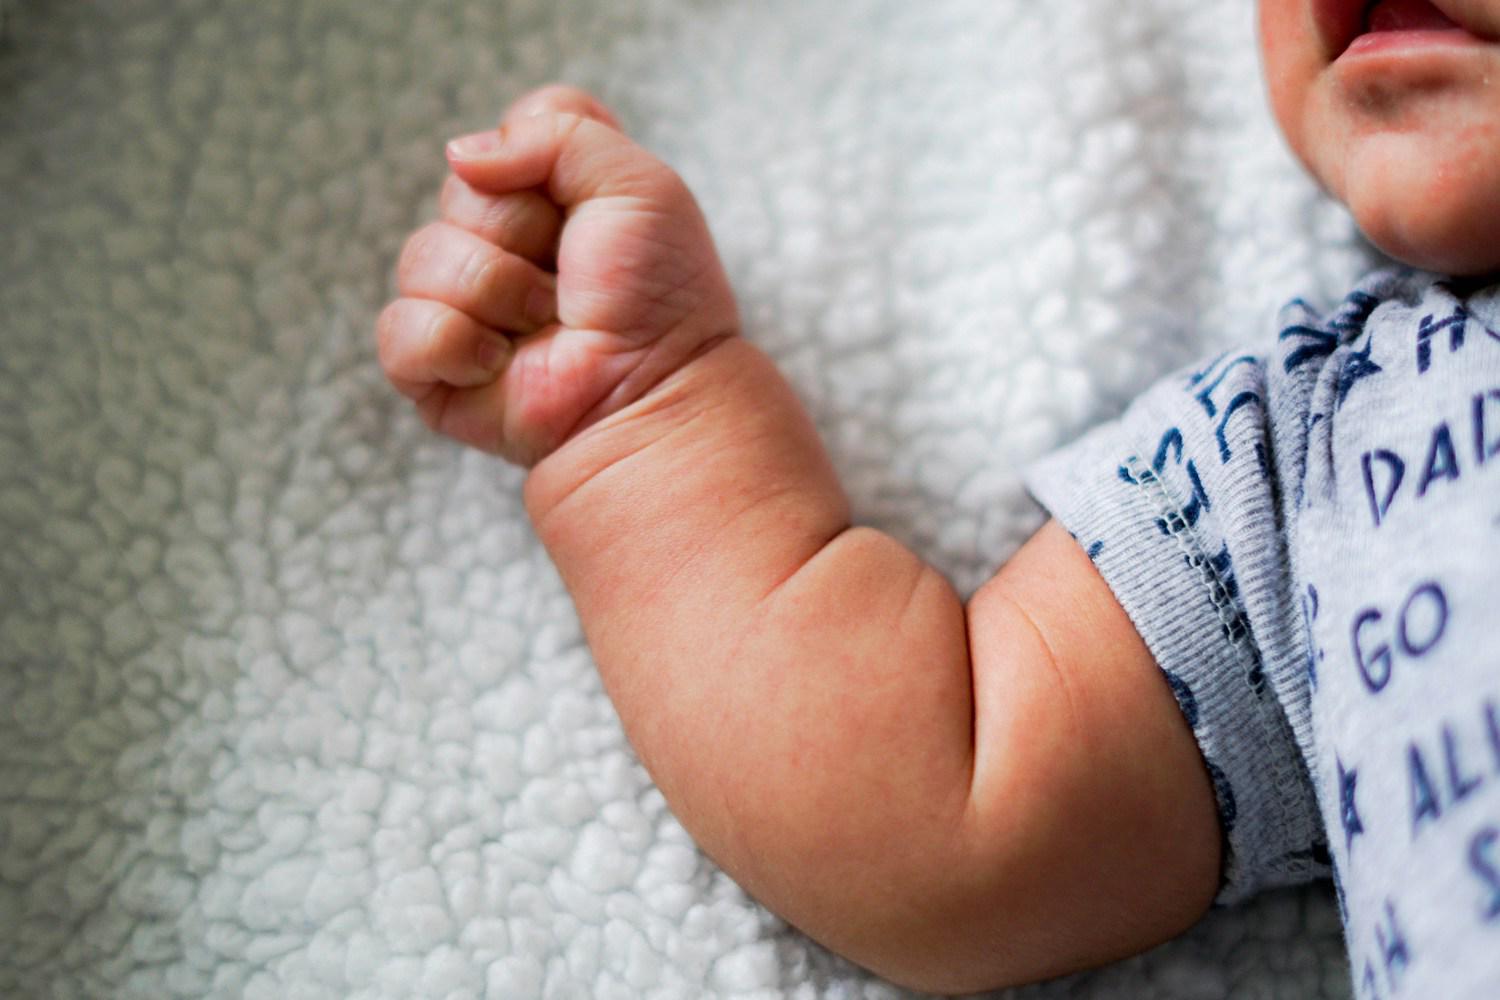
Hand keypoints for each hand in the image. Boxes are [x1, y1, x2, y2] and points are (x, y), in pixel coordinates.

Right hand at [377, 86, 739, 465]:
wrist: (653, 389)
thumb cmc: (658, 295)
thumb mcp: (637, 185)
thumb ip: (557, 130)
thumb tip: (459, 156)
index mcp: (554, 193)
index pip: (513, 128)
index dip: (542, 157)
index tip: (586, 204)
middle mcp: (503, 240)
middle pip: (462, 188)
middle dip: (518, 231)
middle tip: (568, 278)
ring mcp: (463, 303)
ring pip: (423, 256)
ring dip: (496, 291)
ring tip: (545, 324)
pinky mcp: (435, 366)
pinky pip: (400, 329)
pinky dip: (454, 344)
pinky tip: (500, 365)